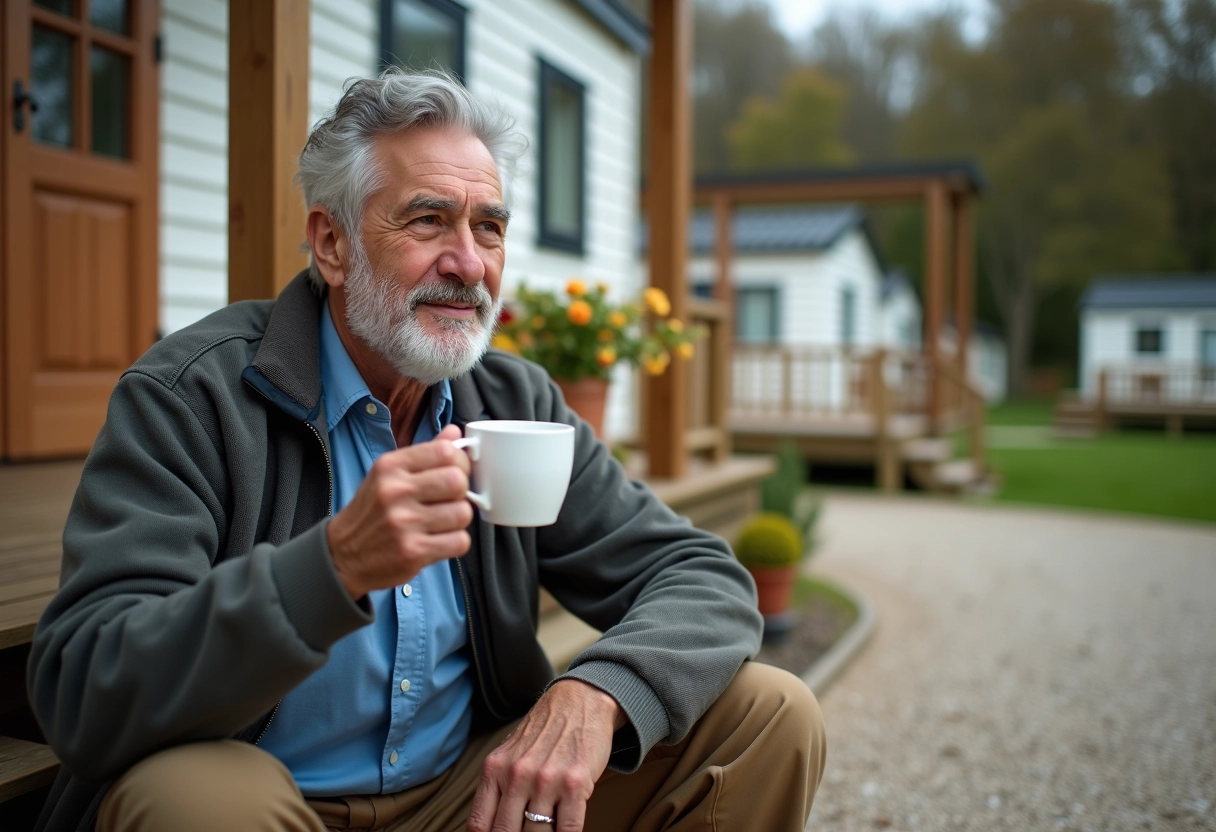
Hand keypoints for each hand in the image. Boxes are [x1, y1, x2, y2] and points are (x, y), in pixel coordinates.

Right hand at [327, 424, 473, 598]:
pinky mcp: (413, 552)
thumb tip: (454, 432)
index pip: (445, 451)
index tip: (456, 472)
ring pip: (463, 513)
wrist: (343, 555)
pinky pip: (460, 542)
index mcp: (390, 466)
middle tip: (451, 499)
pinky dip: (455, 542)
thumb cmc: (371, 512)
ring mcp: (404, 523)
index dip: (460, 462)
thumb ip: (424, 453)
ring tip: (442, 522)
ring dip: (459, 520)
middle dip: (461, 491)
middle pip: (458, 481)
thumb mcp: (388, 475)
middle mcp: (395, 491)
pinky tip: (439, 540)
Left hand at [468, 680, 625, 831]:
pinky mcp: (575, 784)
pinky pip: (567, 830)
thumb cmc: (544, 732)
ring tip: (545, 830)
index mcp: (494, 770)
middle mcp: (516, 775)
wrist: (580, 701)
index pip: (479, 825)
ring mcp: (546, 781)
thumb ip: (497, 788)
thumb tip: (489, 827)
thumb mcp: (509, 755)